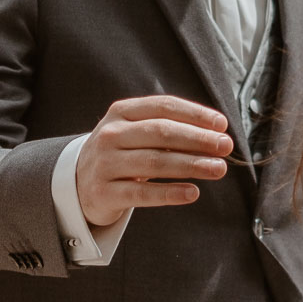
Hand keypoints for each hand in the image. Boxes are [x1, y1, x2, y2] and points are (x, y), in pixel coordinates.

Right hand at [75, 95, 232, 227]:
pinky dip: (170, 193)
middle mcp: (111, 134)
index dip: (195, 114)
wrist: (76, 183)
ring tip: (218, 169)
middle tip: (225, 146)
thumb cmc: (119, 153)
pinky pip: (142, 194)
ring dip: (191, 165)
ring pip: (154, 162)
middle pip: (161, 133)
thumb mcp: (133, 131)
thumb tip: (215, 133)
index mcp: (121, 112)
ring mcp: (105, 164)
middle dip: (198, 139)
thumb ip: (167, 128)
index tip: (221, 124)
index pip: (163, 107)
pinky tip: (192, 193)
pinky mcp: (104, 193)